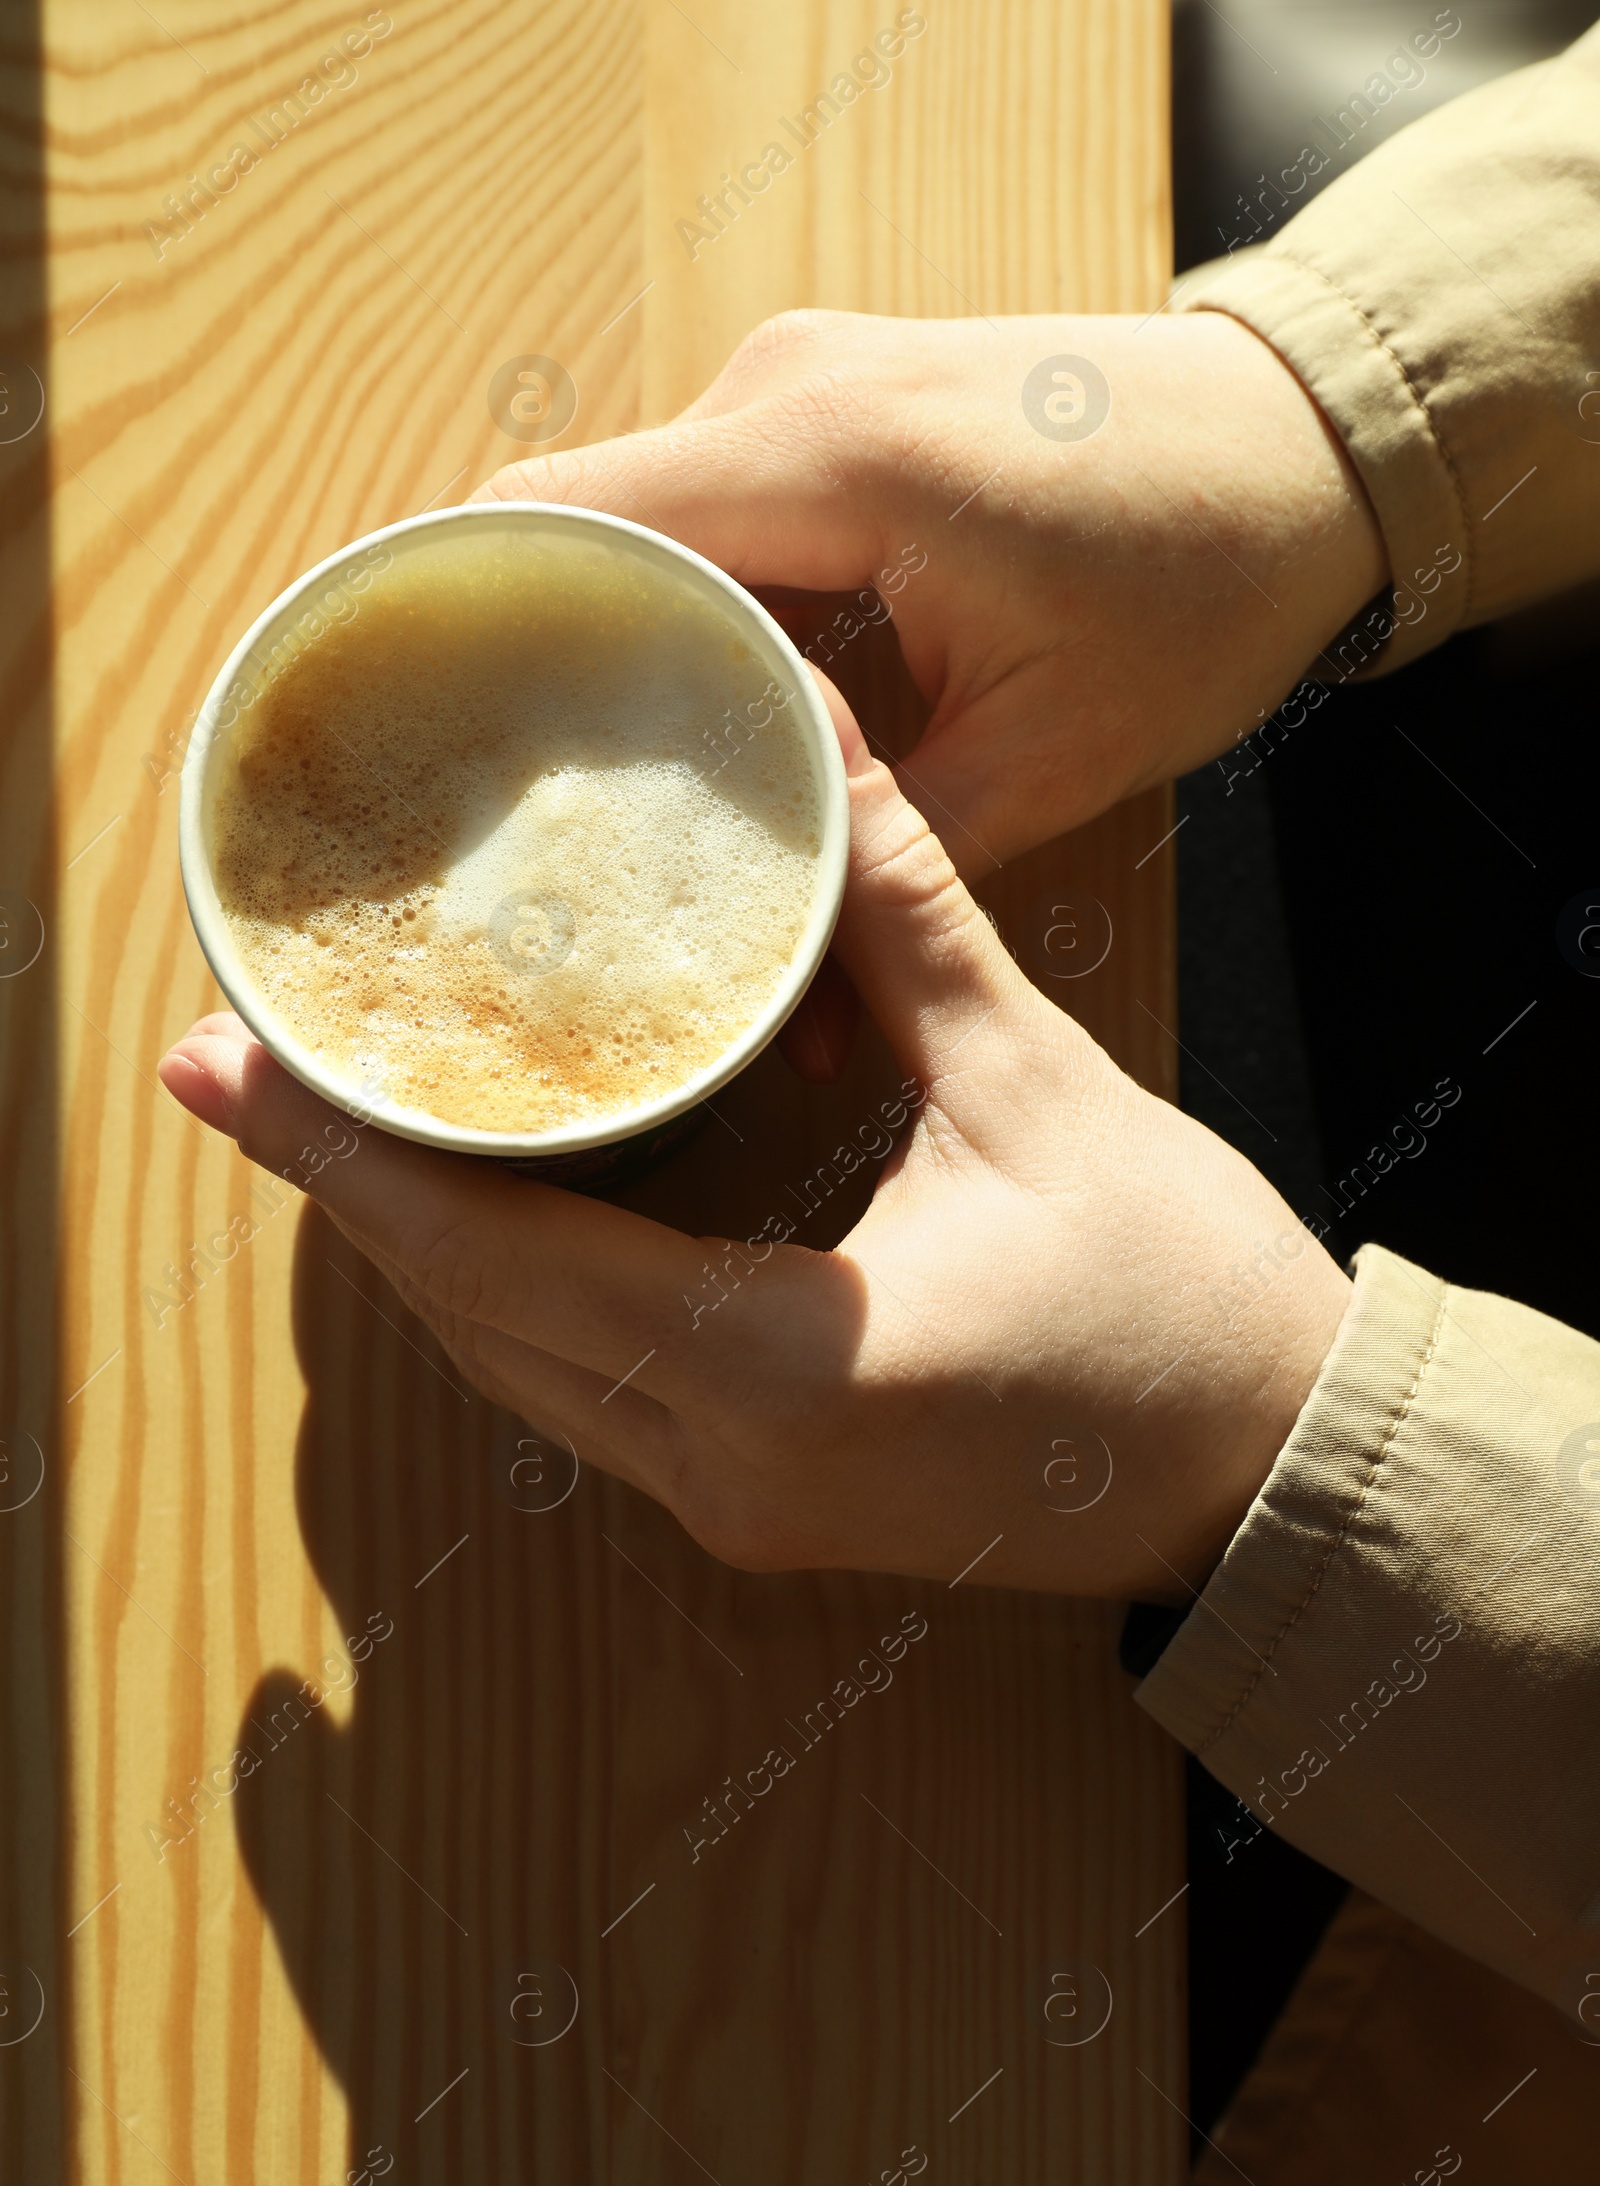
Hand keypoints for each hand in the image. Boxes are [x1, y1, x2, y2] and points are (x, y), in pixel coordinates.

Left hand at [159, 684, 1351, 1598]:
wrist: (1270, 1470)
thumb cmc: (1182, 1295)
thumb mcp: (1035, 1085)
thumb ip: (900, 914)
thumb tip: (816, 740)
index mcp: (785, 1371)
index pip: (510, 1261)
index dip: (360, 1161)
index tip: (239, 1072)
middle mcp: (727, 1471)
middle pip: (480, 1324)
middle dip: (354, 1193)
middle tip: (240, 1070)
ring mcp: (737, 1510)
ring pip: (518, 1372)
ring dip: (422, 1249)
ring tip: (326, 1122)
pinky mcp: (760, 1503)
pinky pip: (583, 1397)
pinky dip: (512, 1300)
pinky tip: (471, 1210)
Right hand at [477, 309, 1386, 874]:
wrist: (1312, 443)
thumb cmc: (1204, 579)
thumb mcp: (1050, 757)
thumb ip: (886, 857)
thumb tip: (775, 985)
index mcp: (826, 455)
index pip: (563, 520)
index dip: (457, 624)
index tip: (395, 745)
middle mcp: (786, 388)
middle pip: (576, 526)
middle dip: (524, 665)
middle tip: (482, 819)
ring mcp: (806, 384)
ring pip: (640, 526)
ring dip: (612, 647)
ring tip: (572, 795)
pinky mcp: (832, 409)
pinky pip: (708, 512)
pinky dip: (683, 611)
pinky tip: (681, 724)